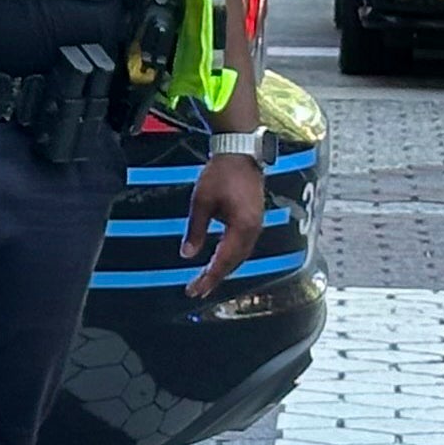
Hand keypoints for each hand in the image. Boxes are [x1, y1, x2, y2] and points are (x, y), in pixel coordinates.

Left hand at [178, 154, 267, 297]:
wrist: (240, 154)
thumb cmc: (220, 175)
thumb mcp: (201, 202)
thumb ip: (195, 230)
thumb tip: (187, 255)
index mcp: (242, 227)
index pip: (224, 260)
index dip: (209, 277)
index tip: (196, 290)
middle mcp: (253, 230)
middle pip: (234, 262)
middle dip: (215, 277)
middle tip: (196, 290)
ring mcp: (256, 226)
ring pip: (240, 256)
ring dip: (223, 269)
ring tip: (205, 281)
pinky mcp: (254, 221)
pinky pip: (242, 246)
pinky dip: (230, 257)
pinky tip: (218, 262)